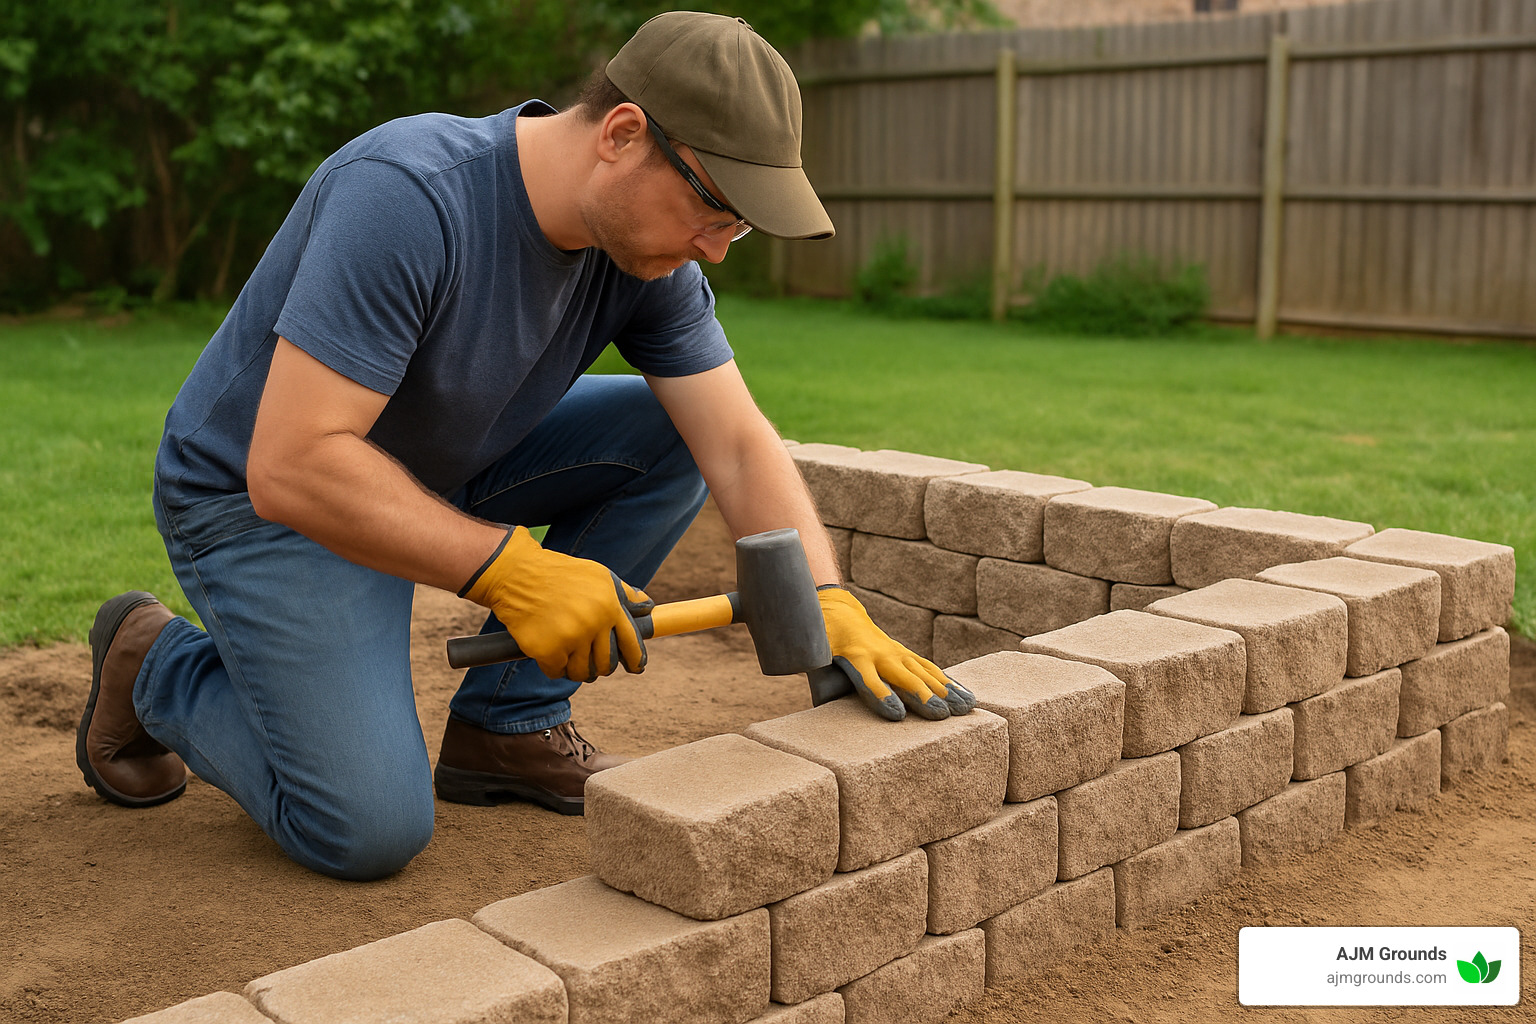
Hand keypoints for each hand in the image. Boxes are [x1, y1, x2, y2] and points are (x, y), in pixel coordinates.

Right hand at [460, 527, 653, 681]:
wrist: (516, 574)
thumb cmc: (559, 575)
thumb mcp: (597, 576)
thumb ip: (623, 594)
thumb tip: (647, 606)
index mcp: (609, 606)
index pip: (632, 643)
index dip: (636, 660)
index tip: (635, 668)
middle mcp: (593, 623)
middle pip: (606, 664)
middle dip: (599, 665)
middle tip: (588, 659)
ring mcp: (570, 638)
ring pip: (582, 672)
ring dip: (575, 667)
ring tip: (566, 653)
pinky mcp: (547, 651)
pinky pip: (557, 672)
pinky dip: (553, 666)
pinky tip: (547, 650)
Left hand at [817, 585, 976, 721]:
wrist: (840, 612)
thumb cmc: (823, 640)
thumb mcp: (814, 653)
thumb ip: (815, 671)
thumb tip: (812, 695)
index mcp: (854, 656)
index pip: (869, 680)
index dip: (882, 697)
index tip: (897, 714)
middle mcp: (880, 654)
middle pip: (904, 677)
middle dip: (923, 696)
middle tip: (941, 715)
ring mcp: (896, 652)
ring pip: (924, 672)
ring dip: (945, 690)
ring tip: (964, 708)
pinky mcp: (906, 654)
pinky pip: (930, 669)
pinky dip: (949, 683)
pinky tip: (966, 696)